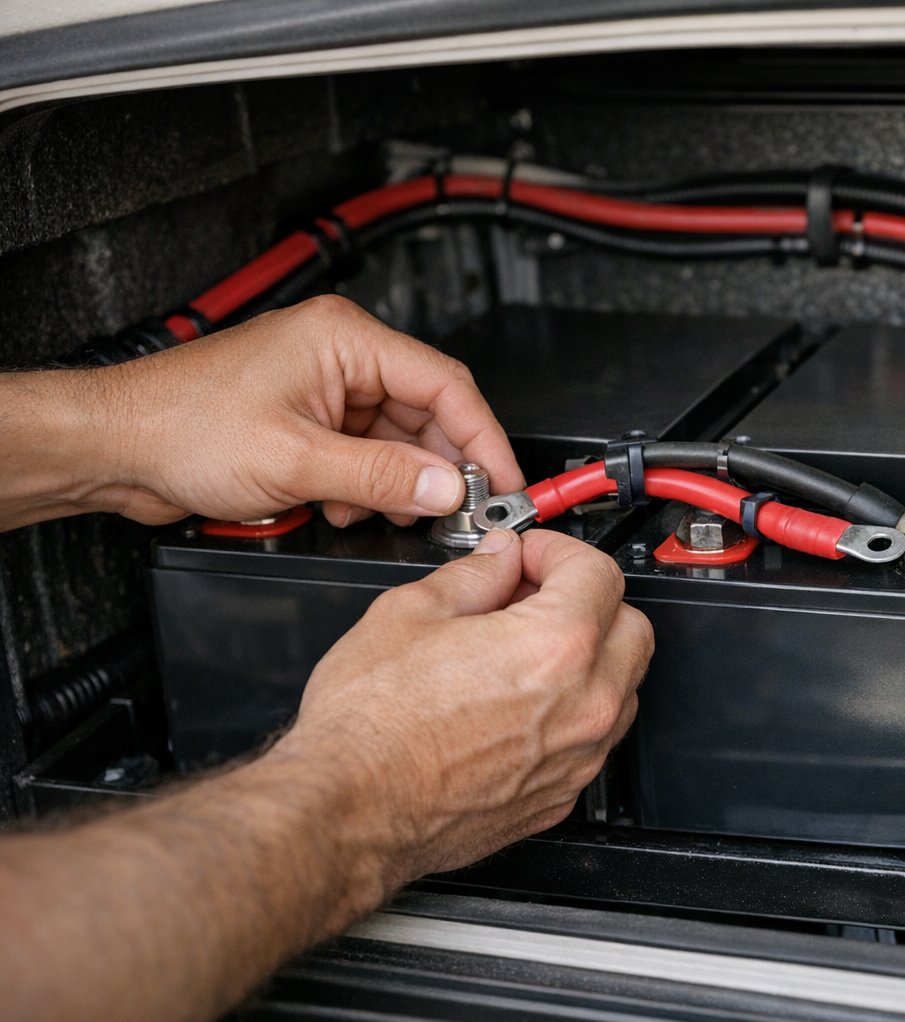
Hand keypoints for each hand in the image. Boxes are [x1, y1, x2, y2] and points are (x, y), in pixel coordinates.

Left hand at [93, 294, 519, 527]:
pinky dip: (365, 487)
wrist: (111, 446)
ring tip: (378, 511)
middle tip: (454, 513)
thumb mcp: (298, 460)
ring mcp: (323, 388)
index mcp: (345, 338)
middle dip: (436, 469)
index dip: (484, 439)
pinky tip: (342, 505)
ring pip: (396, 441)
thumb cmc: (179, 426)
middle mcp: (339, 355)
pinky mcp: (307, 420)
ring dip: (395, 484)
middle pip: (426, 415)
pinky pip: (363, 455)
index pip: (446, 385)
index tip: (505, 484)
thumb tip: (448, 489)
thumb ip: (383, 477)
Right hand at [271, 528, 652, 881]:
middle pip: (631, 627)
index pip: (599, 573)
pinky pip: (593, 738)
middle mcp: (584, 705)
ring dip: (590, 657)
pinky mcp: (562, 795)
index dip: (559, 551)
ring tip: (525, 648)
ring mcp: (579, 757)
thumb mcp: (409, 613)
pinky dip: (573, 711)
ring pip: (622, 687)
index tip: (530, 556)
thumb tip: (498, 559)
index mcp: (556, 647)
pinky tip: (519, 702)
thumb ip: (473, 575)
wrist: (349, 812)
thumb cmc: (371, 728)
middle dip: (589, 600)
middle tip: (534, 594)